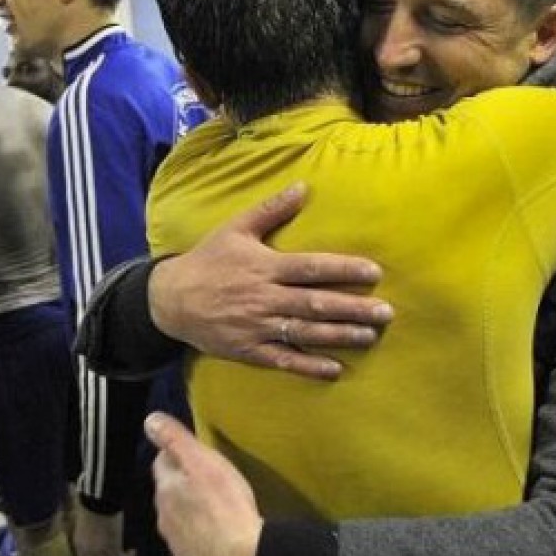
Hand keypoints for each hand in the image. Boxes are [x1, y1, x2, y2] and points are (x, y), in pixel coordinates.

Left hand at [73, 506, 133, 555]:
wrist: (99, 501)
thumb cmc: (93, 505)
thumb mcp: (87, 522)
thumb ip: (89, 532)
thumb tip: (97, 534)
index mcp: (80, 545)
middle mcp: (88, 551)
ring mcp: (100, 551)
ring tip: (129, 554)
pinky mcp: (112, 547)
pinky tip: (133, 551)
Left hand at [146, 412, 261, 555]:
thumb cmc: (225, 503)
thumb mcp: (202, 461)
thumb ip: (175, 440)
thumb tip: (150, 421)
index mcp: (167, 489)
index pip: (162, 464)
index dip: (176, 455)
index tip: (193, 453)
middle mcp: (165, 516)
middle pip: (167, 494)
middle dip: (180, 485)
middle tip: (204, 480)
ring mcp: (176, 544)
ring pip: (174, 524)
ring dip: (184, 516)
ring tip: (206, 512)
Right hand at [149, 183, 393, 380]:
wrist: (170, 299)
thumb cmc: (208, 260)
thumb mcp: (236, 229)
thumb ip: (271, 210)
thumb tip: (303, 187)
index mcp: (265, 267)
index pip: (311, 268)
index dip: (343, 270)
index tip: (373, 272)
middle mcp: (265, 298)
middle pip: (316, 304)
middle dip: (353, 308)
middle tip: (386, 312)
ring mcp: (257, 327)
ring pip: (306, 333)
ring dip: (340, 336)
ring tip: (370, 336)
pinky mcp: (250, 350)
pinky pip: (284, 360)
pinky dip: (309, 366)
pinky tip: (335, 368)